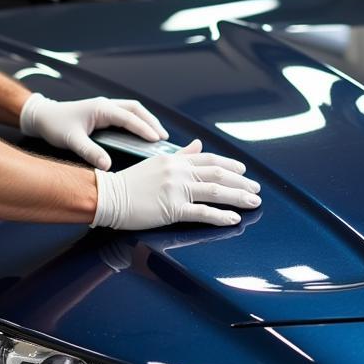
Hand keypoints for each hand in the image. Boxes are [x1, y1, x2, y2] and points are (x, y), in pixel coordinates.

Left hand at [19, 93, 166, 169]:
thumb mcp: (71, 140)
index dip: (144, 128)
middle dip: (151, 122)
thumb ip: (90, 152)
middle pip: (136, 109)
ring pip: (132, 110)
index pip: (129, 117)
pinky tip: (141, 134)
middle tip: (163, 138)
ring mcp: (104, 107)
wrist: (41, 116)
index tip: (157, 140)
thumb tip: (107, 166)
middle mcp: (105, 105)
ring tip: (157, 136)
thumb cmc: (55, 125)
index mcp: (101, 108)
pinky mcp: (102, 112)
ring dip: (146, 121)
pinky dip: (137, 122)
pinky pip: (126, 114)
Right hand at [91, 139, 261, 229]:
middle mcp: (178, 171)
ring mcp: (176, 189)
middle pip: (218, 174)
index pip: (210, 159)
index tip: (245, 171)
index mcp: (175, 160)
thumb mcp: (156, 162)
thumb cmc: (129, 183)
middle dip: (241, 182)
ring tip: (254, 202)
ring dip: (238, 197)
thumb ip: (181, 154)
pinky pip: (201, 212)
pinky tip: (233, 219)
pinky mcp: (171, 208)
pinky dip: (220, 215)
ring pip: (215, 191)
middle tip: (256, 189)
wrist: (107, 196)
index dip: (231, 165)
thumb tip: (198, 144)